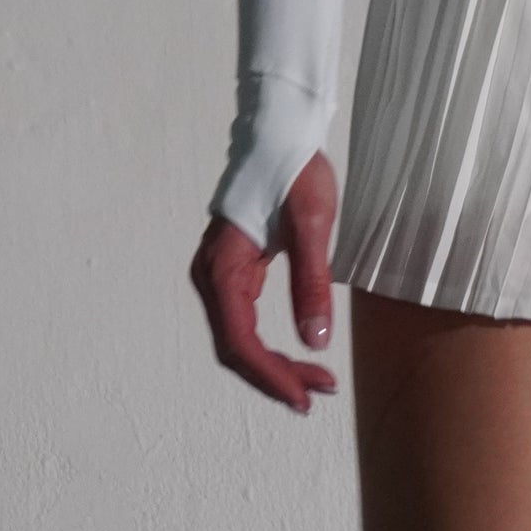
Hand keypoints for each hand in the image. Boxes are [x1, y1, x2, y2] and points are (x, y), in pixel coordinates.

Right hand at [189, 151, 340, 413]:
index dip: (270, 375)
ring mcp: (219, 274)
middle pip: (235, 346)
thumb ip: (311, 284)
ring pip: (238, 337)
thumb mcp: (312, 226)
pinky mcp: (234, 271)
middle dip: (275, 375)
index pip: (239, 340)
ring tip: (315, 382)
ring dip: (273, 364)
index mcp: (223, 266)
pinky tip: (296, 356)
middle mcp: (212, 275)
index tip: (304, 397)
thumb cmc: (296, 171)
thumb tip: (316, 342)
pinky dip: (269, 344)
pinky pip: (244, 321)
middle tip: (318, 393)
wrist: (280, 132)